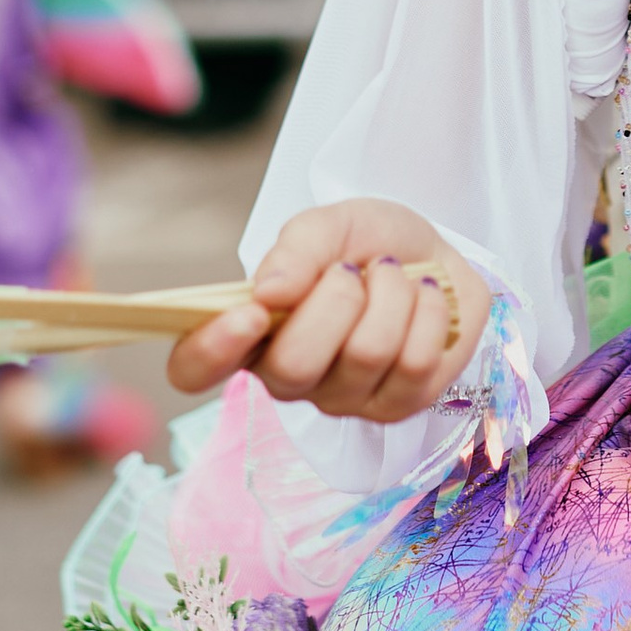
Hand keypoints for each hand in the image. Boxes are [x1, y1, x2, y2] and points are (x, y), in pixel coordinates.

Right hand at [167, 200, 490, 422]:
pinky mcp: (397, 405)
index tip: (250, 312)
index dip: (210, 350)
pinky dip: (426, 313)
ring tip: (393, 277)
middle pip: (293, 366)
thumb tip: (267, 291)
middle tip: (353, 270)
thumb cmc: (367, 244)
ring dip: (390, 296)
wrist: (436, 253)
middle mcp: (288, 376)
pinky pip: (414, 363)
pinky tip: (423, 300)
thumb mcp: (328, 225)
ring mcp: (343, 398)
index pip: (195, 368)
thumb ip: (295, 249)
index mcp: (250, 332)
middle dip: (336, 301)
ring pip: (365, 356)